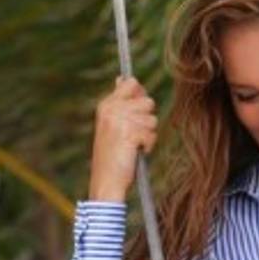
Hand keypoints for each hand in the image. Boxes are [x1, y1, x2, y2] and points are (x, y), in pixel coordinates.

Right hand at [89, 77, 157, 200]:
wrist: (106, 181)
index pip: (131, 83)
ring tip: (132, 146)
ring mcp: (120, 121)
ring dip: (147, 135)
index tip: (137, 112)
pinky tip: (135, 153)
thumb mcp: (111, 124)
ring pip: (152, 119)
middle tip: (132, 135)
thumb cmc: (112, 155)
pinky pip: (152, 134)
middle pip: (147, 102)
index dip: (140, 96)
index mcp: (106, 105)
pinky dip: (147, 146)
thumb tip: (123, 78)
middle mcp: (112, 109)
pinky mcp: (130, 134)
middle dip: (146, 120)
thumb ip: (119, 102)